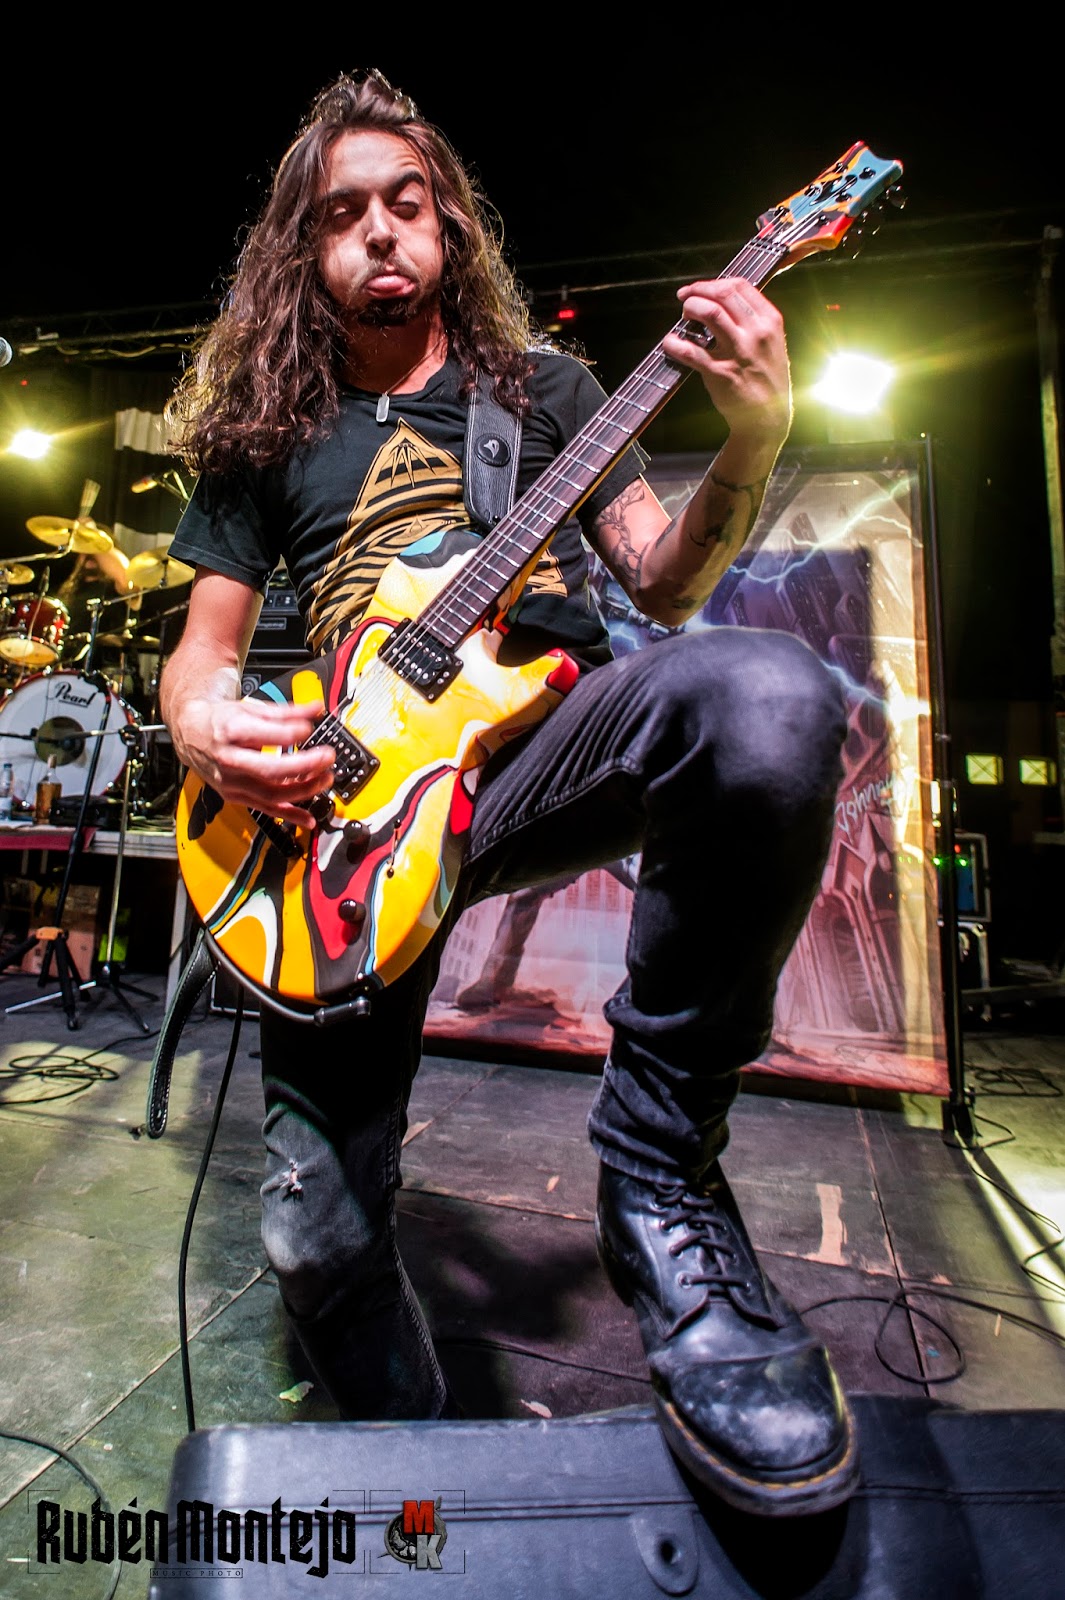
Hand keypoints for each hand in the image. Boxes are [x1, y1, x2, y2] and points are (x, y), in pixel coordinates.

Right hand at [176, 695, 334, 828]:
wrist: (191, 734)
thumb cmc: (220, 721)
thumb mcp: (252, 709)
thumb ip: (287, 712)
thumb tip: (315, 709)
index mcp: (231, 732)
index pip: (267, 735)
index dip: (293, 733)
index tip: (310, 728)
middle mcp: (229, 760)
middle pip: (270, 771)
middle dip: (304, 766)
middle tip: (327, 758)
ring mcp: (231, 782)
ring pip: (271, 794)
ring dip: (303, 790)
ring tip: (325, 779)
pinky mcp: (235, 796)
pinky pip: (265, 809)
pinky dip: (289, 815)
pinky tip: (308, 818)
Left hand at [662, 278, 791, 447]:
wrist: (767, 418)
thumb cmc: (767, 380)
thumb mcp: (772, 342)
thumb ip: (753, 320)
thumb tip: (722, 302)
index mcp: (770, 321)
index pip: (740, 285)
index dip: (713, 283)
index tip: (700, 289)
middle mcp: (756, 333)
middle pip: (723, 294)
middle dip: (697, 291)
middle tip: (685, 299)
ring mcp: (738, 352)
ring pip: (709, 312)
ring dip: (690, 308)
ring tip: (683, 318)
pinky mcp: (720, 373)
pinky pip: (691, 351)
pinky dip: (674, 343)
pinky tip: (669, 343)